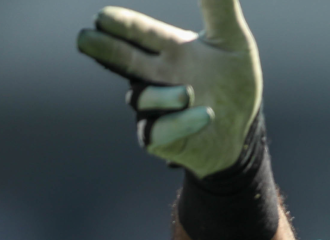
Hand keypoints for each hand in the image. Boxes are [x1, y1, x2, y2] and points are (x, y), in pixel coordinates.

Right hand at [77, 0, 262, 178]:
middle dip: (104, 49)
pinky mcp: (161, 137)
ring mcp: (154, 107)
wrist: (243, 131)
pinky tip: (204, 114)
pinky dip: (181, 122)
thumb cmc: (234, 84)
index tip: (104, 18)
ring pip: (142, 97)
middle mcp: (155, 76)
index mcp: (168, 49)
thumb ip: (218, 6)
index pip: (137, 32)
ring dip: (164, 95)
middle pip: (121, 58)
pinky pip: (159, 130)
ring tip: (188, 93)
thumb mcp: (232, 41)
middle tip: (86, 40)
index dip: (121, 25)